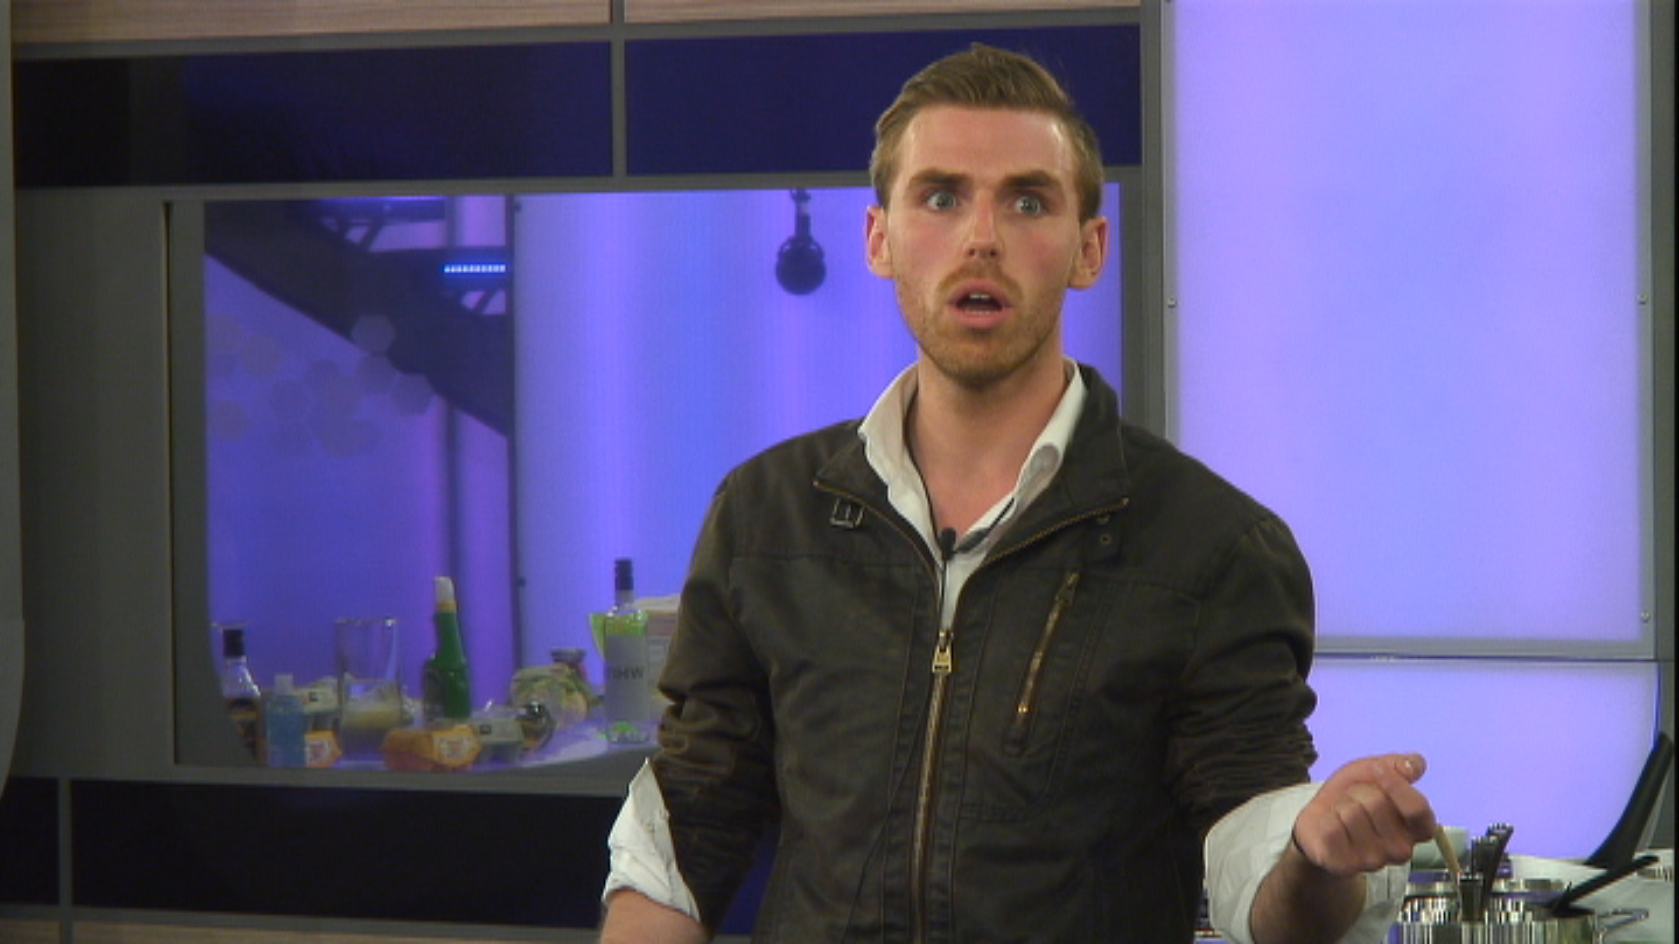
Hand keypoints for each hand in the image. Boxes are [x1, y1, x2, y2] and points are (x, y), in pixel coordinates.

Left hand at [1290, 753, 1436, 877]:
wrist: (1319, 823)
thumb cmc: (1352, 797)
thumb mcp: (1373, 772)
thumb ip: (1397, 765)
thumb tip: (1415, 763)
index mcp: (1417, 828)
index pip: (1417, 807)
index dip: (1395, 784)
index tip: (1378, 769)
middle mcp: (1401, 850)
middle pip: (1378, 802)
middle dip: (1358, 790)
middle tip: (1353, 799)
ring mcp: (1375, 862)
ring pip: (1352, 813)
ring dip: (1340, 805)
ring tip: (1341, 815)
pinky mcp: (1346, 867)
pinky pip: (1332, 828)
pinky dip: (1325, 819)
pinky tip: (1330, 827)